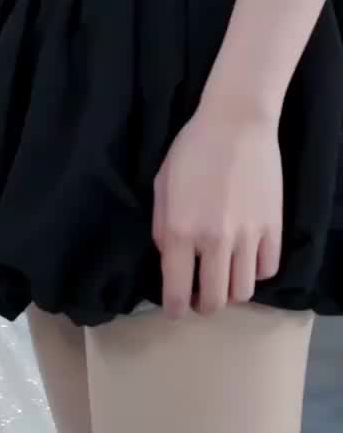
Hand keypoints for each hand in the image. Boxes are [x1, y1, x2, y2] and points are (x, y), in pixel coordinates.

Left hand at [153, 101, 282, 317]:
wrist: (236, 123)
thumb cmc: (191, 148)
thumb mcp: (162, 183)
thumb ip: (160, 226)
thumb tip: (167, 258)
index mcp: (179, 230)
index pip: (176, 292)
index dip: (174, 309)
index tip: (175, 309)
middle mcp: (213, 241)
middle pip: (214, 302)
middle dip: (203, 305)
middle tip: (200, 293)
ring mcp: (246, 238)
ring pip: (242, 293)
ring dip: (230, 290)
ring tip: (223, 274)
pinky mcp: (272, 230)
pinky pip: (266, 271)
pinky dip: (255, 271)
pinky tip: (245, 256)